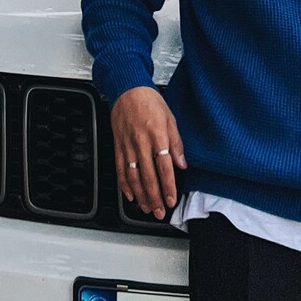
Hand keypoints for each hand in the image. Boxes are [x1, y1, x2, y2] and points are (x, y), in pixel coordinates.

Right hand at [110, 86, 186, 220]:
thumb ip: (176, 143)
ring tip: (147, 208)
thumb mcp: (170, 118)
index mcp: (157, 135)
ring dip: (140, 195)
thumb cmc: (150, 101)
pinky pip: (121, 169)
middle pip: (148, 176)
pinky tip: (130, 195)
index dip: (168, 186)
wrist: (127, 89)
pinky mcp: (118, 146)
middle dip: (154, 197)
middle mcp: (141, 142)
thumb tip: (182, 163)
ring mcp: (127, 145)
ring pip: (133, 176)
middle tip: (159, 211)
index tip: (171, 199)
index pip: (164, 167)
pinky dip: (125, 184)